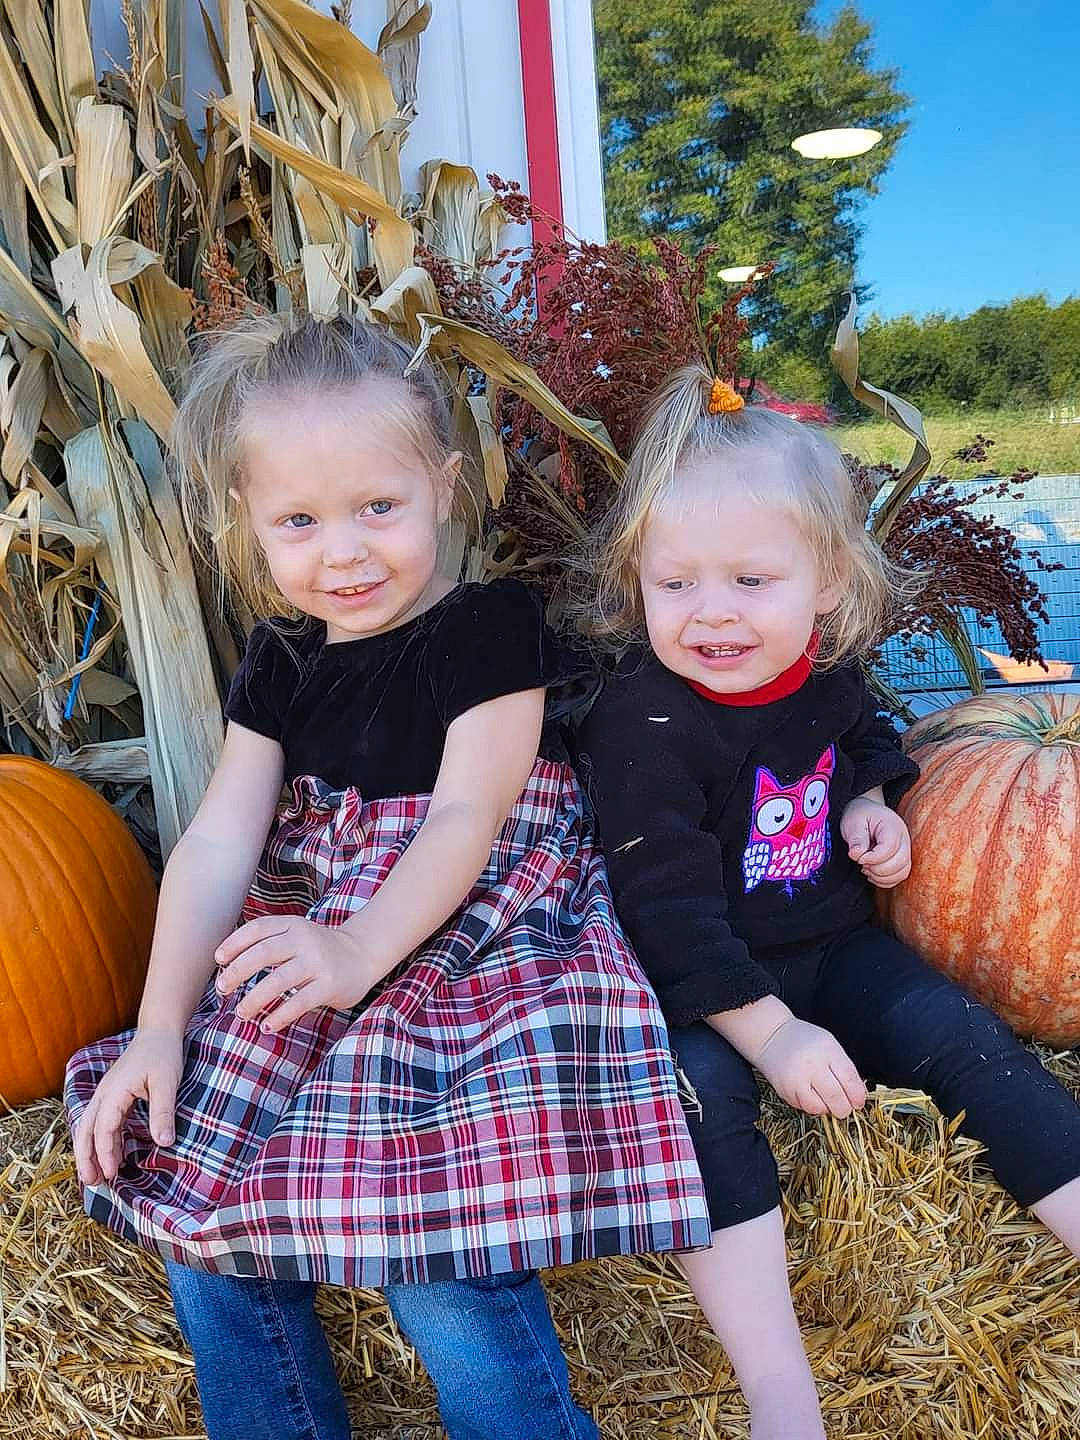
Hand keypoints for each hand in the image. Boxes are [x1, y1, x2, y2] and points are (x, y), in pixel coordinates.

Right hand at [73, 1026, 182, 1185]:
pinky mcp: (114, 1096)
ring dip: (91, 1152)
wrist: (159, 1031)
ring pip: (90, 1128)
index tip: (112, 1174)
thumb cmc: (163, 1053)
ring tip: (97, 1177)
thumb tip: (164, 1143)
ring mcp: (106, 1095)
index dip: (105, 1153)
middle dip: (86, 1158)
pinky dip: (103, 1141)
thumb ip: (163, 1111)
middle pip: (86, 1130)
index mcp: (114, 1091)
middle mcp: (103, 1094)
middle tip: (92, 1183)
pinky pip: (102, 1122)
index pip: (103, 1128)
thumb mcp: (167, 1081)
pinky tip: (112, 1156)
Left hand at [215, 916, 377, 1032]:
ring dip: (254, 999)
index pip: (257, 929)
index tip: (218, 960)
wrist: (362, 954)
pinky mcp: (329, 985)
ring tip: (241, 1013)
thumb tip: (227, 967)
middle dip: (237, 972)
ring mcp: (318, 962)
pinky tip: (267, 1025)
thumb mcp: (296, 935)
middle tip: (222, 989)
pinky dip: (279, 1016)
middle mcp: (304, 940)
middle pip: (263, 953)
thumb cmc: (319, 949)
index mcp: (293, 925)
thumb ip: (269, 943)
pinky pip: (299, 1002)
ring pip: (278, 981)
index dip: (234, 943)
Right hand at [754, 1017, 866, 1117]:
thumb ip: (844, 1068)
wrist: (771, 1036)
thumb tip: (858, 1095)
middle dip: (844, 1108)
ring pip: (819, 1108)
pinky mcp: (784, 1090)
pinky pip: (804, 1107)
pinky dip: (812, 1106)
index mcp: (826, 1050)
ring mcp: (796, 1079)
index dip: (858, 1096)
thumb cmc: (804, 1040)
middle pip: (835, 1097)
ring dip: (827, 1108)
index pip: (849, 1079)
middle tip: (845, 1107)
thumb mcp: (829, 1045)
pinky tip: (811, 1095)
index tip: (859, 1102)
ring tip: (826, 1099)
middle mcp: (811, 1065)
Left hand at [841, 796, 910, 887]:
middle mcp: (903, 838)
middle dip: (878, 869)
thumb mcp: (853, 822)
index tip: (858, 857)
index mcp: (892, 826)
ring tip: (866, 868)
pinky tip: (871, 873)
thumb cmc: (859, 816)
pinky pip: (900, 877)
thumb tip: (857, 854)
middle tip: (862, 863)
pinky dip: (885, 881)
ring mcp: (905, 850)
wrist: (865, 812)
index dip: (872, 858)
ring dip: (882, 877)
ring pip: (902, 872)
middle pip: (900, 862)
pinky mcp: (902, 860)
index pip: (889, 848)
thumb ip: (856, 838)